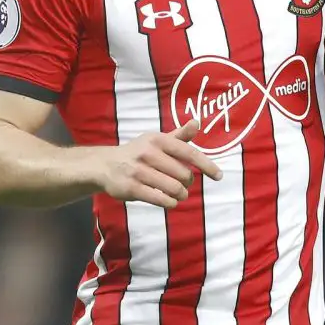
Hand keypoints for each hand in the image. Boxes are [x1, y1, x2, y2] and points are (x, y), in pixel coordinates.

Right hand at [99, 119, 222, 208]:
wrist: (105, 165)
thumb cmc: (138, 152)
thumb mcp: (157, 140)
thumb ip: (179, 135)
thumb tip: (197, 122)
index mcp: (158, 139)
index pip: (189, 153)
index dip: (207, 165)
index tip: (219, 176)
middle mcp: (148, 153)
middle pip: (184, 174)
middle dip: (188, 183)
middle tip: (183, 184)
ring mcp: (139, 171)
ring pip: (174, 189)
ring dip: (181, 195)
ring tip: (179, 194)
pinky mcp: (131, 188)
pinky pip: (161, 199)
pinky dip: (170, 203)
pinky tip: (169, 201)